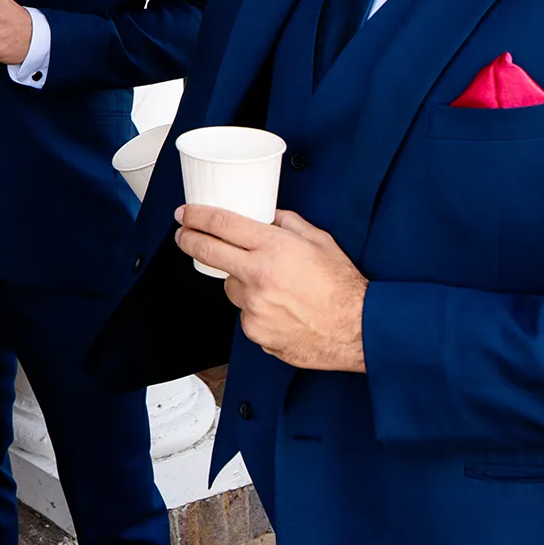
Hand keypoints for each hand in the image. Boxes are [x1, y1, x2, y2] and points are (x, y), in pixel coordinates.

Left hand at [172, 206, 368, 372]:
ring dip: (240, 282)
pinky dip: (256, 309)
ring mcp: (254, 306)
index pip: (221, 224)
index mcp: (274, 248)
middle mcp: (259, 276)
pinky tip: (281, 309)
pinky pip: (245, 314)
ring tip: (272, 287)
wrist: (359, 330)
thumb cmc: (343, 287)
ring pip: (230, 286)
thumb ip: (288, 223)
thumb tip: (266, 214)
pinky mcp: (255, 331)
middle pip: (207, 252)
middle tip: (184, 235)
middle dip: (189, 240)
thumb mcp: (320, 241)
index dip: (196, 216)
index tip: (185, 213)